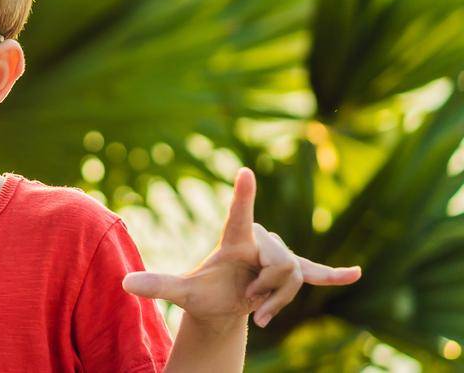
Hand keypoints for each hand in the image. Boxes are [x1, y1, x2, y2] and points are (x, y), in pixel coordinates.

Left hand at [122, 168, 361, 328]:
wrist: (222, 305)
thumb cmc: (201, 294)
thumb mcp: (181, 293)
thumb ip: (157, 285)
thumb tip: (123, 283)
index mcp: (235, 240)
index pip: (239, 216)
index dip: (242, 196)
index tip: (244, 171)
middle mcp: (259, 242)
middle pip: (280, 261)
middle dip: (267, 287)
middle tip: (247, 297)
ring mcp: (278, 258)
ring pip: (294, 276)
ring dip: (278, 300)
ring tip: (259, 308)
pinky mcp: (293, 274)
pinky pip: (316, 273)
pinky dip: (333, 275)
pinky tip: (355, 274)